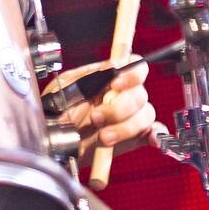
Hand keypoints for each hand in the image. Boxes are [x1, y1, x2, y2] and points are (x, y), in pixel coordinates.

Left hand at [43, 59, 166, 163]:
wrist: (52, 144)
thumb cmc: (55, 113)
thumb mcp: (64, 89)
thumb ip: (88, 77)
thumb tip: (113, 66)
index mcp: (107, 79)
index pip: (135, 65)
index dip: (132, 73)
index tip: (116, 84)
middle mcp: (122, 95)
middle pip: (140, 94)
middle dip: (119, 109)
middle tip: (96, 118)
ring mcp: (129, 116)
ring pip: (145, 115)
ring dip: (125, 127)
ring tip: (103, 137)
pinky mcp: (133, 137)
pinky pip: (154, 132)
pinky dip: (156, 135)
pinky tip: (152, 140)